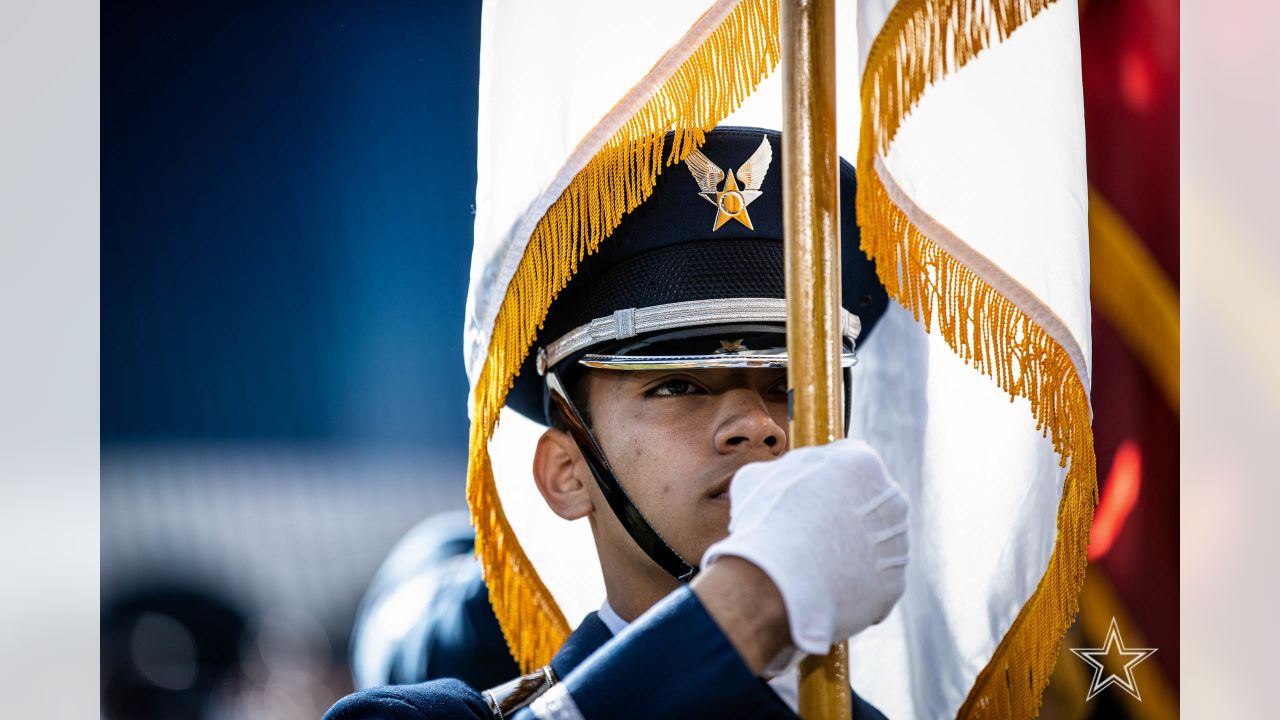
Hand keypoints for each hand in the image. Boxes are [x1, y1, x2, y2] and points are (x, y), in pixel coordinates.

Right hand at [701, 438, 908, 655]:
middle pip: (867, 502)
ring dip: (850, 550)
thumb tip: (780, 477)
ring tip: (813, 563)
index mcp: (861, 461)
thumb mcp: (757, 479)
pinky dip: (852, 584)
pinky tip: (823, 587)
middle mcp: (891, 499)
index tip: (804, 496)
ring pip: (872, 543)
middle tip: (808, 532)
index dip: (821, 480)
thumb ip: (781, 471)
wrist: (779, 586)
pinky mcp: (894, 584)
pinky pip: (872, 581)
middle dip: (843, 515)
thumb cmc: (765, 525)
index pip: (847, 461)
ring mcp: (897, 544)